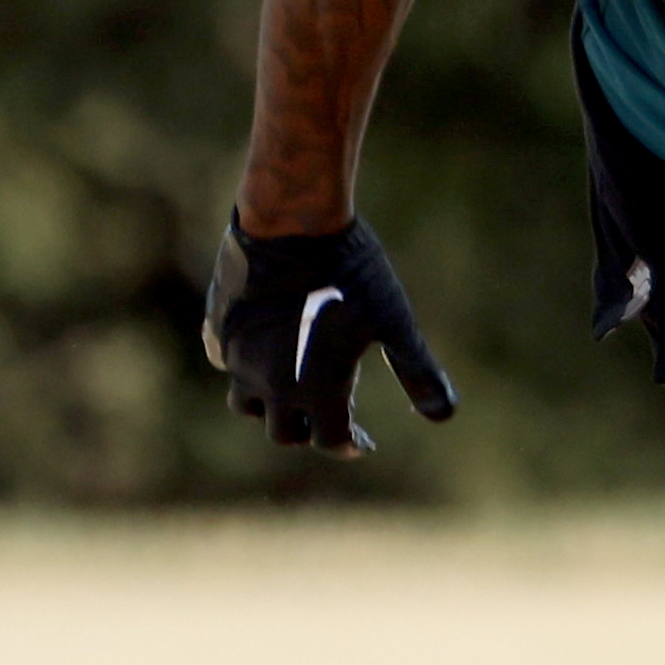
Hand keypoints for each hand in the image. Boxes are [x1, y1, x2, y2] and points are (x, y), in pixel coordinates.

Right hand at [201, 215, 459, 454]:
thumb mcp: (394, 321)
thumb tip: (444, 415)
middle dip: (308, 431)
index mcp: (316, 391)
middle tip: (326, 417)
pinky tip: (262, 351)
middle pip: (284, 434)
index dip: (351, 443)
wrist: (293, 221)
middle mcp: (272, 384)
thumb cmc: (350, 271)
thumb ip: (419, 371)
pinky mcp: (219, 330)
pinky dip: (244, 368)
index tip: (362, 439)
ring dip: (269, 406)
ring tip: (290, 390)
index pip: (331, 440)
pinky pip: (226, 364)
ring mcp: (240, 358)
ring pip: (246, 404)